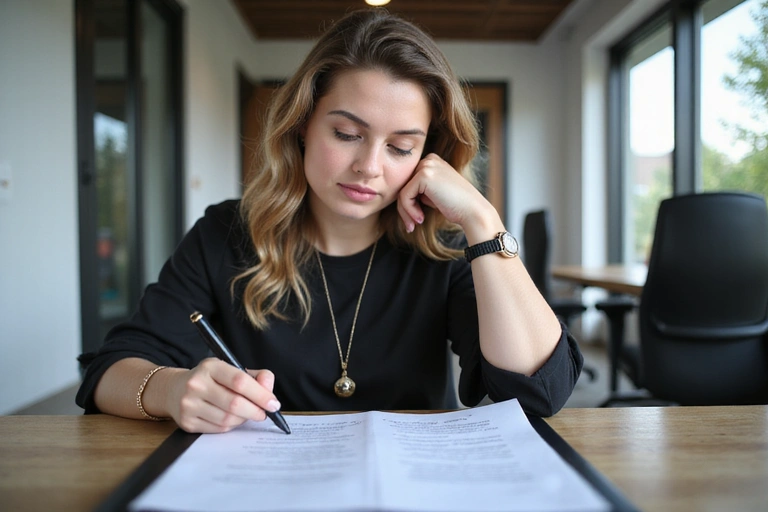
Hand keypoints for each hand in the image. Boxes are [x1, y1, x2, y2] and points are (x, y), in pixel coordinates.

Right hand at [165, 358, 279, 432]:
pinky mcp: (187, 422)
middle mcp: (196, 384)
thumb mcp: (231, 369)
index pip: (239, 381)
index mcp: (210, 366)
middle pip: (234, 403)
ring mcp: (189, 404)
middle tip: (263, 413)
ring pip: (227, 419)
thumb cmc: (211, 380)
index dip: (260, 394)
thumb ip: (255, 377)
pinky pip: (218, 429)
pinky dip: (231, 426)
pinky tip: (231, 419)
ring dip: (243, 419)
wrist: (174, 390)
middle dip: (255, 411)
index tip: (273, 403)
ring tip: (246, 414)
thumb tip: (269, 390)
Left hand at [396, 153, 495, 234]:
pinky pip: (404, 196)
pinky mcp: (424, 175)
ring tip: (415, 223)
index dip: (408, 202)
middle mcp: (429, 159)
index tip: (414, 219)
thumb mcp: (433, 193)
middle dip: (404, 208)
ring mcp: (427, 165)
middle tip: (411, 225)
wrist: (473, 211)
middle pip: (403, 185)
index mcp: (432, 161)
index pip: (409, 182)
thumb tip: (397, 196)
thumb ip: (418, 190)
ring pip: (401, 191)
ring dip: (405, 212)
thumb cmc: (455, 206)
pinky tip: (420, 218)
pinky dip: (409, 210)